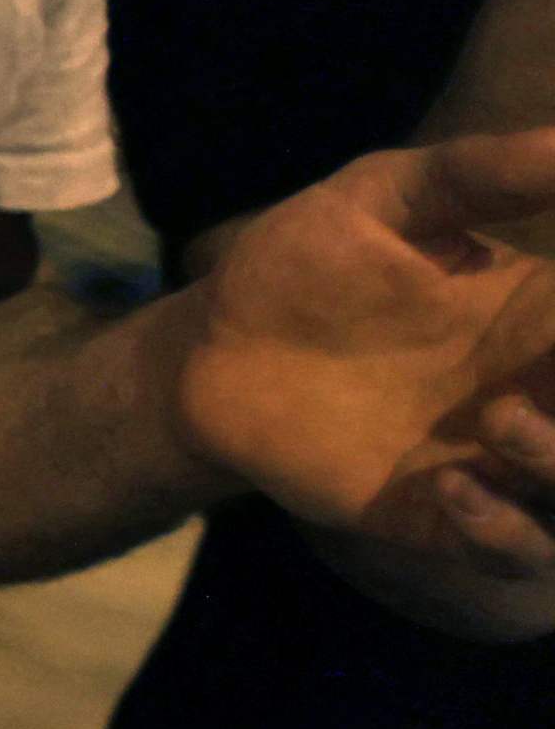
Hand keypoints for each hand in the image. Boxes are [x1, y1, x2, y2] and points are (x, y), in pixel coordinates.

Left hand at [170, 130, 554, 579]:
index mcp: (544, 319)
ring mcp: (495, 461)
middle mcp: (538, 395)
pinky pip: (511, 552)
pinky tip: (454, 488)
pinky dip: (505, 533)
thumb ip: (481, 175)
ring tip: (502, 421)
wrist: (207, 348)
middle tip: (545, 389)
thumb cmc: (302, 260)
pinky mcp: (437, 516)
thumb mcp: (385, 198)